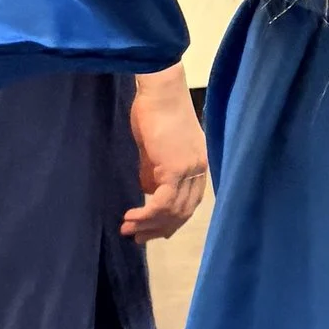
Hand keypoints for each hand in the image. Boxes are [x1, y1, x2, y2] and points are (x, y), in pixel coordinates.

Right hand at [124, 66, 206, 239]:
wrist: (159, 90)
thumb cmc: (154, 111)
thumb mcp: (154, 147)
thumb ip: (153, 170)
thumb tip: (146, 190)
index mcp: (199, 164)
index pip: (190, 202)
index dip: (172, 220)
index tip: (153, 230)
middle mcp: (200, 170)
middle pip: (184, 211)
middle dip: (159, 229)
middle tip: (138, 237)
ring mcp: (190, 169)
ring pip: (173, 211)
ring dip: (149, 224)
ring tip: (128, 229)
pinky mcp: (175, 168)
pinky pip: (162, 202)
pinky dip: (147, 214)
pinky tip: (132, 216)